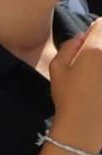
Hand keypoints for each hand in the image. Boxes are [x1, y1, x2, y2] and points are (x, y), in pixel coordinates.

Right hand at [46, 25, 101, 148]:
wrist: (85, 126)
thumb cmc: (67, 97)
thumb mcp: (57, 68)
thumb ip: (70, 46)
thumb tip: (83, 37)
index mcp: (95, 50)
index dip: (96, 29)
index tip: (91, 38)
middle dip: (100, 45)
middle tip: (92, 60)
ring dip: (101, 61)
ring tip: (95, 75)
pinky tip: (97, 84)